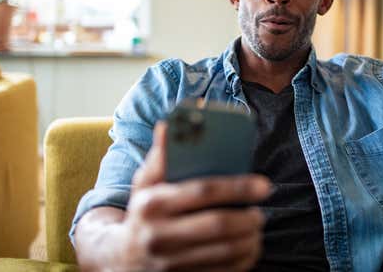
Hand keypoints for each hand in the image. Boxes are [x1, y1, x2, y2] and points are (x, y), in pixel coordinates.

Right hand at [115, 121, 271, 271]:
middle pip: (218, 225)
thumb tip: (169, 124)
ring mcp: (168, 264)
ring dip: (250, 240)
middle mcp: (158, 235)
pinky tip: (248, 249)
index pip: (203, 191)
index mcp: (152, 203)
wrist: (118, 259)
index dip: (238, 187)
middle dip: (248, 218)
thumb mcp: (144, 184)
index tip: (264, 185)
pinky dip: (242, 262)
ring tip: (256, 228)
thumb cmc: (142, 212)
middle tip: (261, 212)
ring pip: (224, 253)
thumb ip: (160, 156)